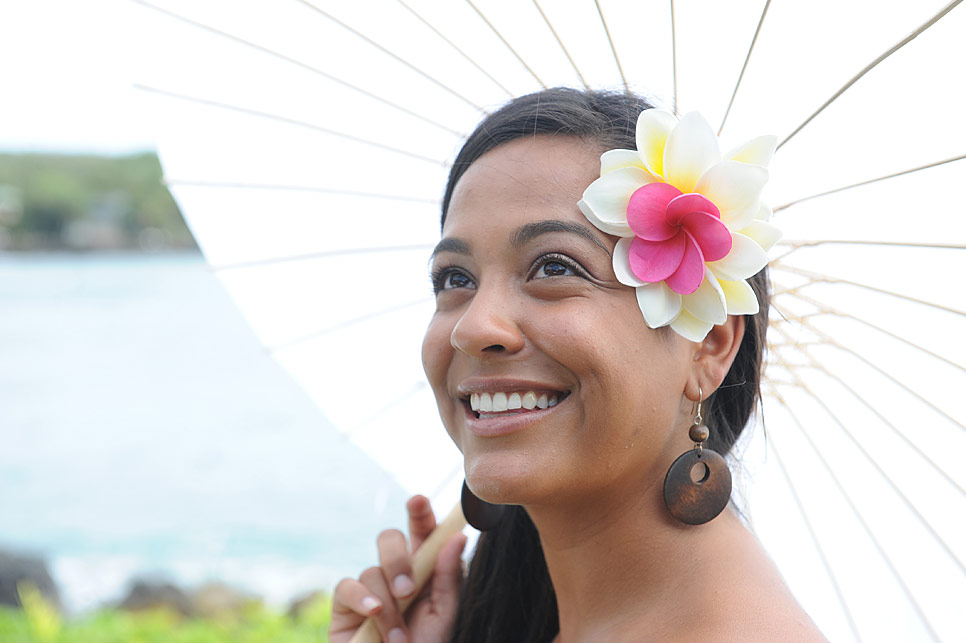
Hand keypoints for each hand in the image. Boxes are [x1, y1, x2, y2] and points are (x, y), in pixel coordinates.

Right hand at [330, 495, 467, 642]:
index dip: (419, 512)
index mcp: (425, 570)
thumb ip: (449, 577)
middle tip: (409, 590)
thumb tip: (457, 537)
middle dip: (398, 559)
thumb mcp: (445, 616)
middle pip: (389, 538)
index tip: (418, 501)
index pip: (423, 532)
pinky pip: (347, 586)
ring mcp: (369, 587)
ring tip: (399, 636)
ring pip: (372, 569)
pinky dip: (362, 600)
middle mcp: (396, 573)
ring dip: (388, 604)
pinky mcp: (345, 604)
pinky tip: (373, 615)